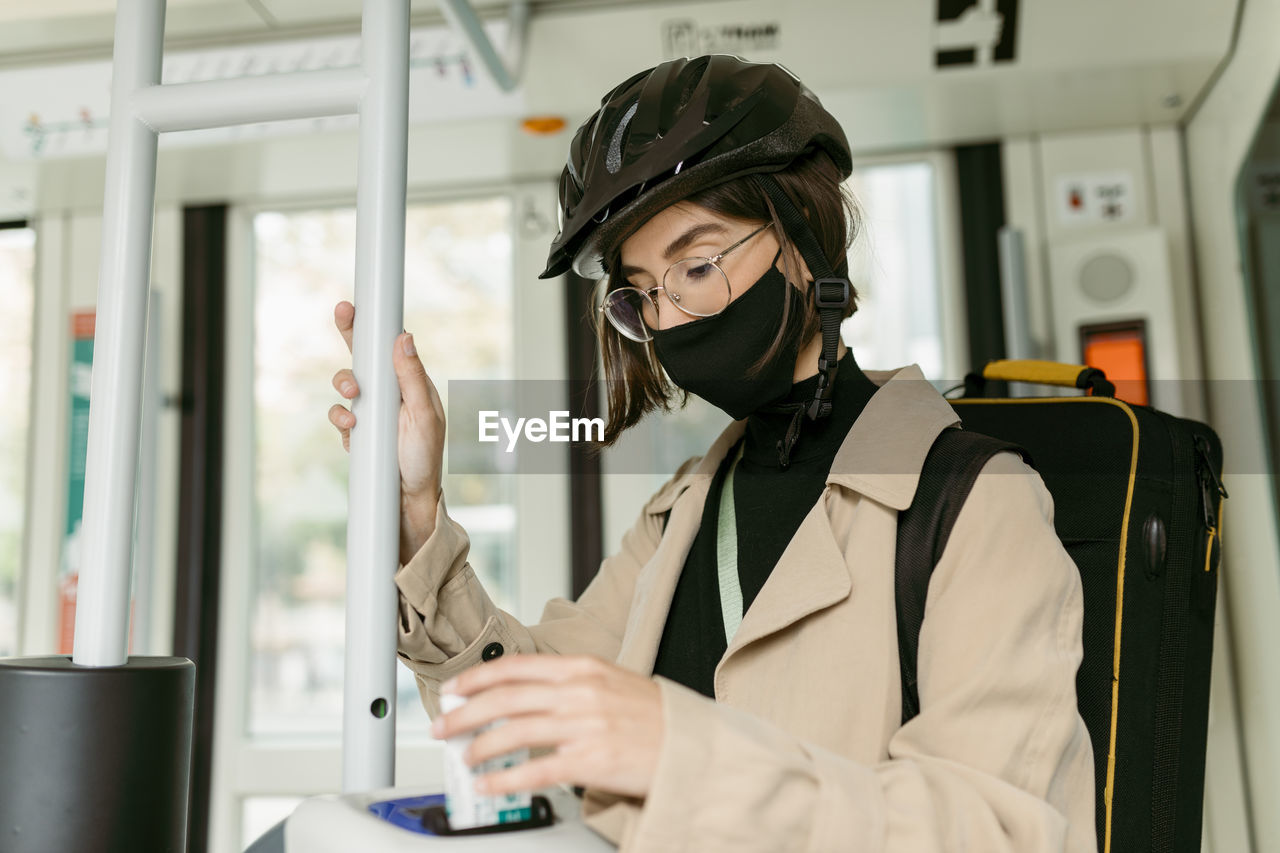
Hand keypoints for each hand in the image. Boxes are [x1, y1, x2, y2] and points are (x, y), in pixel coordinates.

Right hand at [328, 300, 444, 562]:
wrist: (409, 499)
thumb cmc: (424, 457)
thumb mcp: (424, 416)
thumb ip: (412, 377)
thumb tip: (404, 337)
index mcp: (410, 383)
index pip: (388, 346)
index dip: (370, 325)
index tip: (352, 306)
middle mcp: (390, 392)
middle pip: (362, 357)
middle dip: (350, 344)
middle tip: (345, 329)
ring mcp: (372, 411)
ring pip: (346, 386)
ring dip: (344, 390)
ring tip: (353, 403)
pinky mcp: (358, 430)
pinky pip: (340, 416)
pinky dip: (341, 419)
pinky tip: (351, 430)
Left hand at [432, 655, 663, 799]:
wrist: (693, 744)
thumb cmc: (654, 716)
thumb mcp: (612, 682)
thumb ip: (570, 685)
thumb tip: (524, 698)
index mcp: (582, 668)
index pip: (516, 667)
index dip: (477, 678)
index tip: (454, 689)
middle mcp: (580, 693)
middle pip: (506, 699)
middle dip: (465, 714)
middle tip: (443, 727)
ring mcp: (584, 727)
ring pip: (513, 733)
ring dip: (479, 746)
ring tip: (464, 757)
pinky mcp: (590, 762)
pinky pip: (535, 772)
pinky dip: (505, 780)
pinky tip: (489, 785)